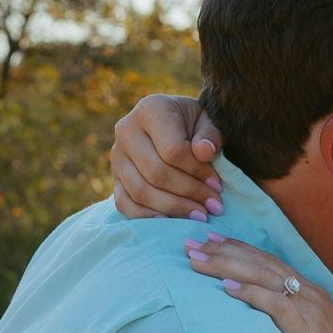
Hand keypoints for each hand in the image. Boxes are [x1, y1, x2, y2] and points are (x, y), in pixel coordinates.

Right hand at [111, 94, 224, 218]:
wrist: (172, 126)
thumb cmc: (194, 125)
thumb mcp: (208, 122)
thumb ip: (210, 135)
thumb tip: (205, 152)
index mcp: (150, 109)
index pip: (172, 150)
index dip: (197, 172)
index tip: (218, 185)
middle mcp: (126, 130)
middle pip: (156, 173)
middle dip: (188, 193)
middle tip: (213, 206)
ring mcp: (116, 156)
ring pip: (141, 191)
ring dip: (173, 208)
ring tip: (200, 215)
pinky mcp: (114, 178)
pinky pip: (125, 204)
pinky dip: (147, 217)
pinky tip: (171, 222)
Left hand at [184, 232, 332, 332]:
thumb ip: (285, 320)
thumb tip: (256, 317)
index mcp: (308, 291)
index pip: (268, 260)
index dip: (239, 248)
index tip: (210, 239)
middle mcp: (308, 292)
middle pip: (261, 262)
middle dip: (224, 250)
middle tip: (192, 243)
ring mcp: (308, 307)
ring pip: (263, 275)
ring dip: (227, 266)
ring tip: (198, 260)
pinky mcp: (306, 326)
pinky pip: (274, 303)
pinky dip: (249, 293)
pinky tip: (226, 288)